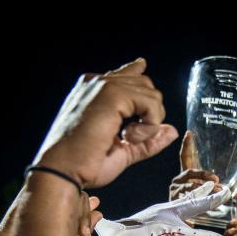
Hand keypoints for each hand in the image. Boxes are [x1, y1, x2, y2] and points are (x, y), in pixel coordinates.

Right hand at [33, 58, 178, 188]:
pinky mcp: (111, 93)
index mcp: (93, 91)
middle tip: (130, 138)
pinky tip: (128, 137)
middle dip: (150, 115)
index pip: (124, 74)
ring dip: (149, 123)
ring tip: (127, 139)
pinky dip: (148, 126)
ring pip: (152, 94)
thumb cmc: (84, 164)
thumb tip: (172, 130)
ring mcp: (103, 85)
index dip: (137, 72)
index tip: (141, 65)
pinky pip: (151, 104)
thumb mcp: (122, 151)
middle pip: (146, 86)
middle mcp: (96, 83)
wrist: (63, 170)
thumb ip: (147, 140)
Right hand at [169, 131, 236, 201]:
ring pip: (190, 187)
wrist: (180, 218)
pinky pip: (186, 200)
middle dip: (204, 175)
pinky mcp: (175, 201)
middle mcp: (179, 179)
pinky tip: (204, 205)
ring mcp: (175, 190)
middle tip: (216, 180)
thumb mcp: (210, 194)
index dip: (187, 145)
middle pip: (191, 172)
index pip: (185, 157)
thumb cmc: (196, 202)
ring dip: (203, 190)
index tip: (189, 133)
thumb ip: (224, 191)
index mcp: (186, 174)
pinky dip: (197, 202)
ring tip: (215, 193)